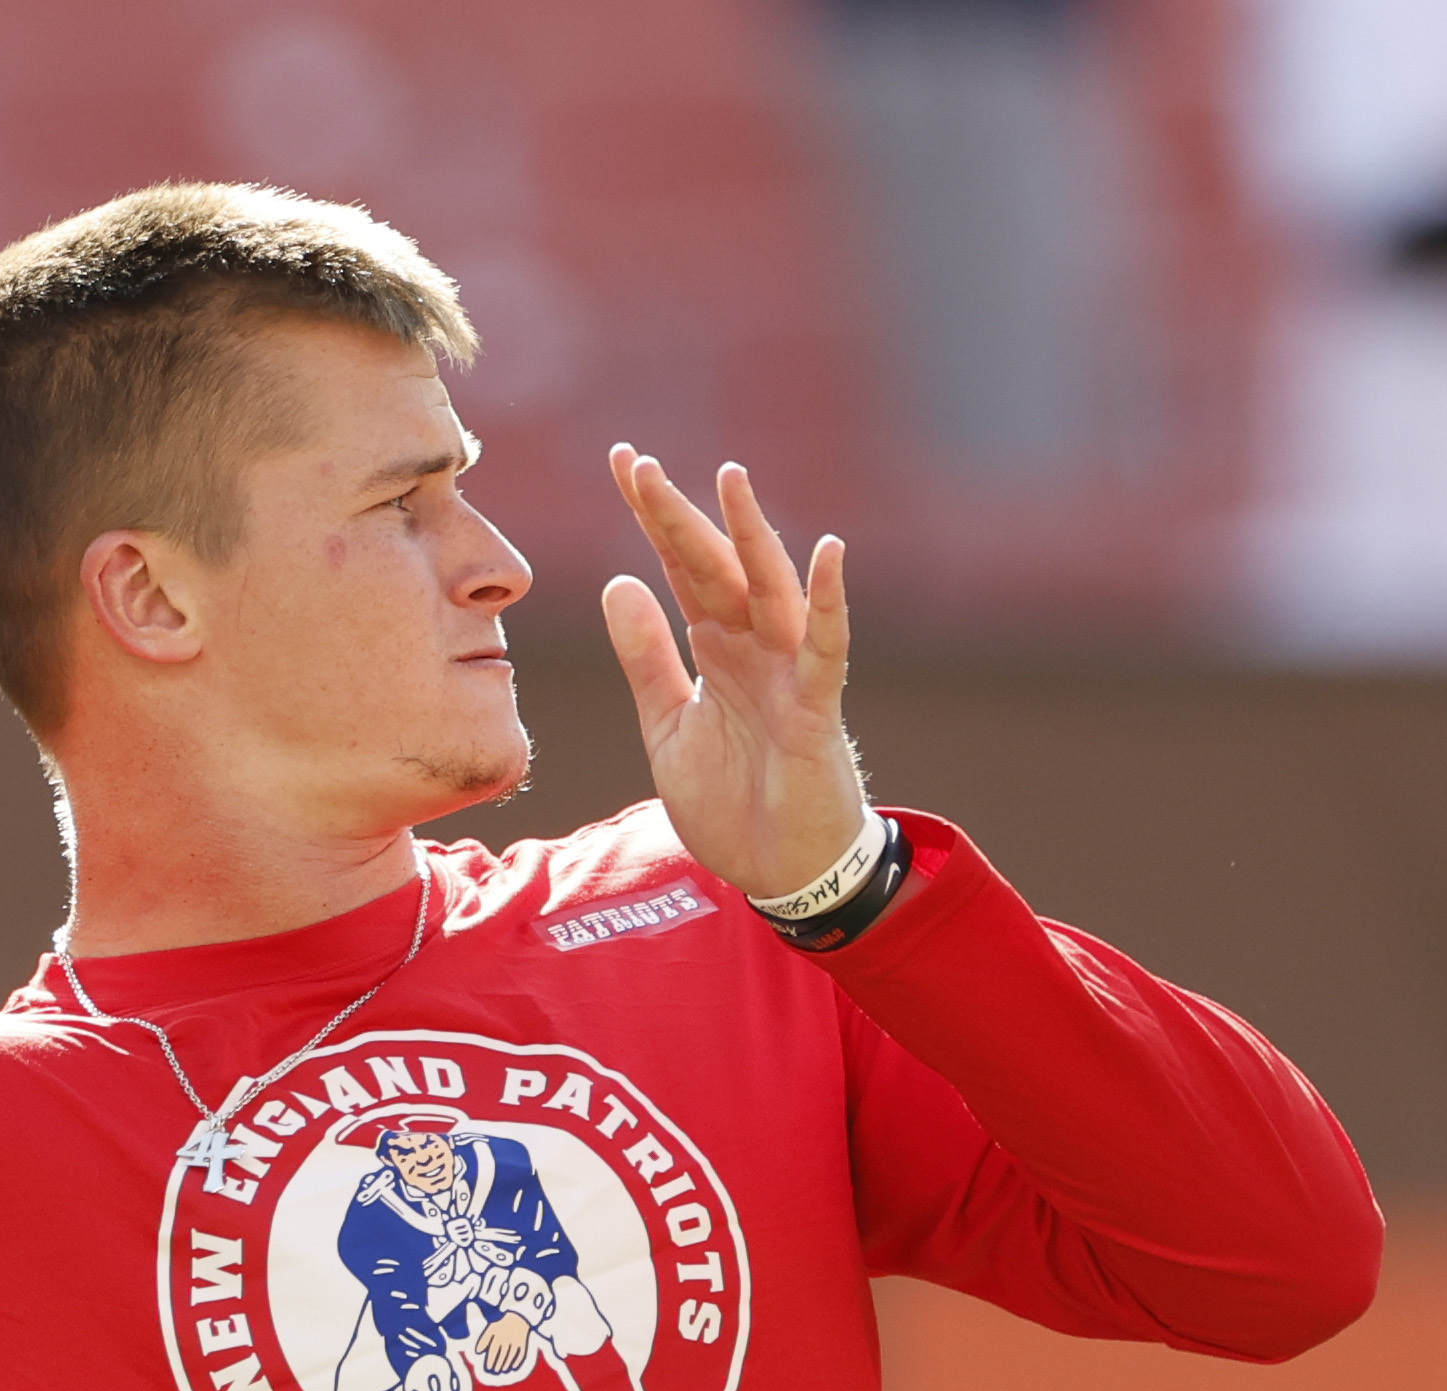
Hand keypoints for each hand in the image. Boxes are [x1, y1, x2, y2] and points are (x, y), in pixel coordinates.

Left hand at [472, 1311, 533, 1377]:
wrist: (518, 1314)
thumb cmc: (501, 1323)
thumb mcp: (491, 1328)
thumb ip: (484, 1339)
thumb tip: (477, 1351)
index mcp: (497, 1335)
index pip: (493, 1351)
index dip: (490, 1360)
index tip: (488, 1368)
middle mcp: (507, 1339)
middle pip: (502, 1355)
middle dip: (498, 1364)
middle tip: (495, 1371)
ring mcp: (516, 1341)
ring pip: (511, 1355)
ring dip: (506, 1364)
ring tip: (502, 1370)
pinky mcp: (524, 1342)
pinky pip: (521, 1354)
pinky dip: (518, 1361)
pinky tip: (514, 1367)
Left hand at [600, 451, 861, 901]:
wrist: (779, 871)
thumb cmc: (733, 800)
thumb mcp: (666, 726)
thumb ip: (645, 659)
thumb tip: (617, 582)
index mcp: (715, 648)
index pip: (679, 568)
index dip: (651, 519)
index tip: (623, 463)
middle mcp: (753, 647)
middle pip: (713, 566)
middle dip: (677, 516)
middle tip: (638, 463)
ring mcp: (787, 673)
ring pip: (769, 590)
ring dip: (750, 535)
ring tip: (727, 477)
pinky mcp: (816, 710)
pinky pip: (826, 649)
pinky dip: (827, 603)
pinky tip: (829, 554)